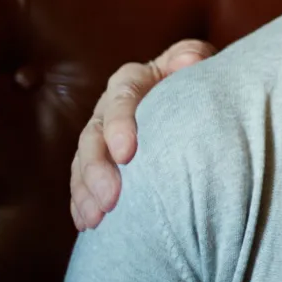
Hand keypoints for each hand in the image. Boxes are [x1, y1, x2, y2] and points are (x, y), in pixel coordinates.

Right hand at [70, 39, 214, 230]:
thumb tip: (189, 61)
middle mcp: (108, 109)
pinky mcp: (99, 160)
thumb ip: (193, 57)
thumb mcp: (198, 61)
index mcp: (132, 81)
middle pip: (93, 137)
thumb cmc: (197, 77)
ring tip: (95, 218)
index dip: (119, 125)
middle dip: (97, 170)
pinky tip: (87, 224)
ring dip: (86, 192)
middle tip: (111, 199)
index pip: (121, 98)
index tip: (127, 153)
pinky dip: (82, 202)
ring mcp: (100, 136)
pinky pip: (83, 181)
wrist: (194, 95)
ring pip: (83, 163)